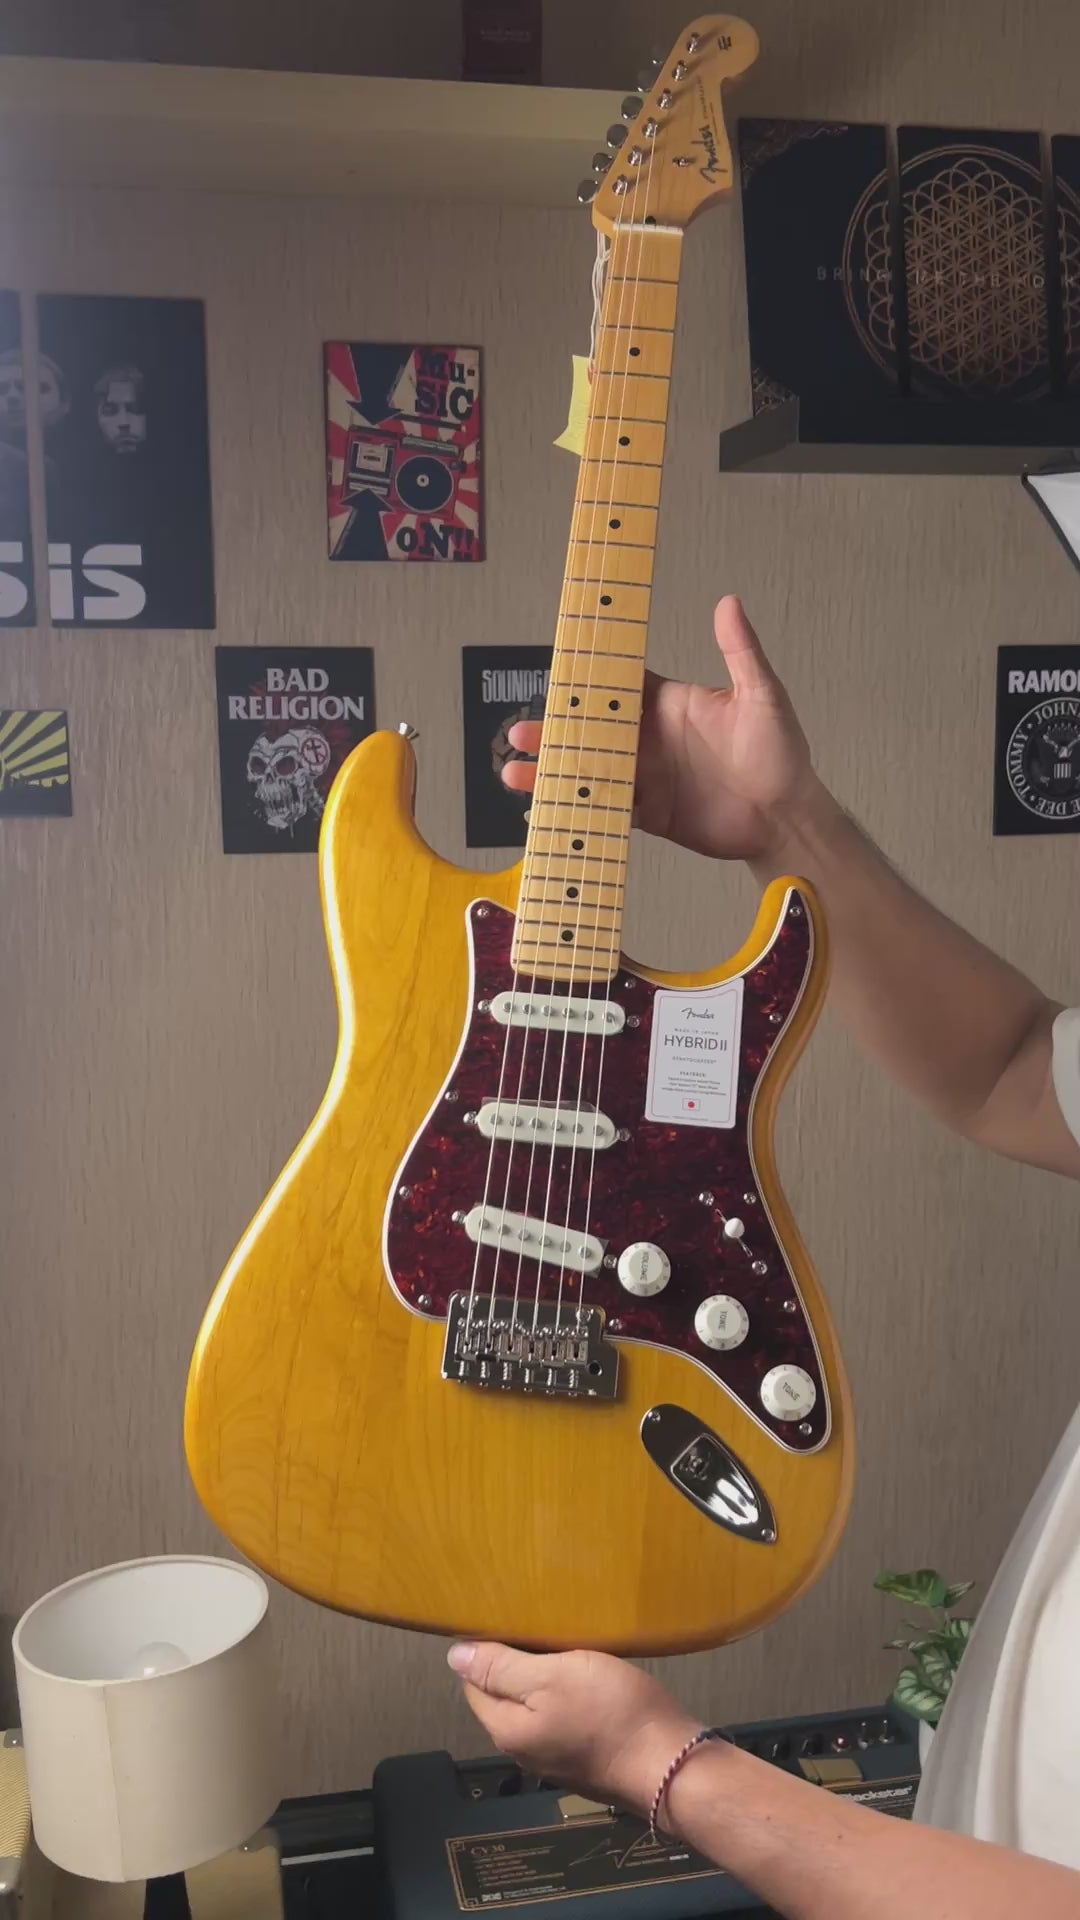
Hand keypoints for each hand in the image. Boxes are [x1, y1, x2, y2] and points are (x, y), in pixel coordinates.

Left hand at [448, 1641, 700, 1814]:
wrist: (669, 1764)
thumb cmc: (609, 1711)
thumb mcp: (553, 1676)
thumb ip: (502, 1667)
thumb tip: (454, 1655)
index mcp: (507, 1729)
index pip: (474, 1683)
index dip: (485, 1650)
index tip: (508, 1620)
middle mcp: (524, 1750)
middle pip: (505, 1697)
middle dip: (515, 1663)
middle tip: (539, 1627)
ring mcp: (556, 1759)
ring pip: (536, 1708)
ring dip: (544, 1679)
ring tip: (564, 1645)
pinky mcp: (586, 1760)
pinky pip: (563, 1719)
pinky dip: (568, 1697)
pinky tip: (588, 1678)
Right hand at [503, 596, 816, 862]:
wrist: (785, 820)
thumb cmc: (780, 754)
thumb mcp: (762, 697)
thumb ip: (740, 652)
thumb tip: (729, 602)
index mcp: (668, 705)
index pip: (619, 685)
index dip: (587, 679)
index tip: (554, 672)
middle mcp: (650, 738)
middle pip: (591, 730)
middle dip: (554, 731)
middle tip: (520, 733)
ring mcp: (645, 776)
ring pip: (588, 770)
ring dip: (553, 771)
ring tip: (516, 773)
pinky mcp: (647, 812)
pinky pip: (603, 809)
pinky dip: (576, 809)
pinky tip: (545, 812)